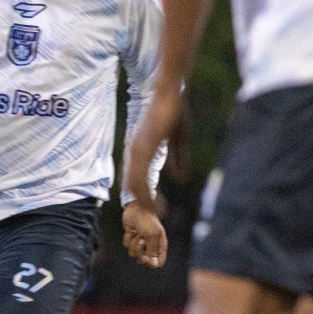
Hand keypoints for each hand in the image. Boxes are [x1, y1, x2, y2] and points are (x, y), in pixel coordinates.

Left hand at [123, 84, 182, 213]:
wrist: (170, 93)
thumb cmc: (174, 111)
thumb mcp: (178, 139)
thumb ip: (178, 159)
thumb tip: (181, 179)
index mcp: (140, 151)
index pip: (135, 180)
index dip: (141, 196)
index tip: (151, 210)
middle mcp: (134, 154)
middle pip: (131, 188)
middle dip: (141, 206)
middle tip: (152, 220)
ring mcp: (136, 153)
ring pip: (134, 189)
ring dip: (145, 206)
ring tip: (157, 218)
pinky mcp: (142, 151)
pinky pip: (140, 181)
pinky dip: (147, 197)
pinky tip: (156, 208)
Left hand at [123, 202, 167, 268]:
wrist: (135, 209)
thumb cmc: (146, 220)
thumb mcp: (151, 235)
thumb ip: (152, 251)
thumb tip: (154, 265)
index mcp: (160, 245)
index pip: (158, 262)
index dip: (151, 263)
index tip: (147, 258)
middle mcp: (150, 245)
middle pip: (144, 260)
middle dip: (141, 252)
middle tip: (141, 242)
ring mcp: (140, 242)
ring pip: (133, 253)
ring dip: (134, 243)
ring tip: (137, 234)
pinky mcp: (131, 238)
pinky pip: (127, 245)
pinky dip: (127, 238)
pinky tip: (131, 231)